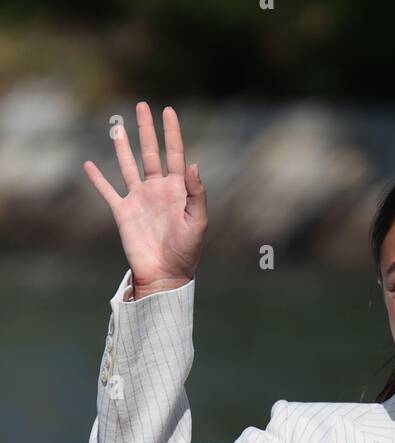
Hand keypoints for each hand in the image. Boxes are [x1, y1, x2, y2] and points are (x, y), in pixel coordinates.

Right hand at [83, 102, 206, 295]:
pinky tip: (89, 165)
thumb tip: (193, 164)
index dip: (172, 132)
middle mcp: (157, 189)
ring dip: (123, 146)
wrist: (165, 274)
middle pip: (151, 152)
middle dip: (147, 130)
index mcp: (177, 190)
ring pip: (128, 165)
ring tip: (117, 126)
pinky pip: (107, 191)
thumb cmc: (186, 252)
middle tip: (143, 106)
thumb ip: (196, 194)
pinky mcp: (123, 212)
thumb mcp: (198, 222)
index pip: (175, 154)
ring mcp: (139, 199)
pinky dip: (97, 178)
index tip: (168, 111)